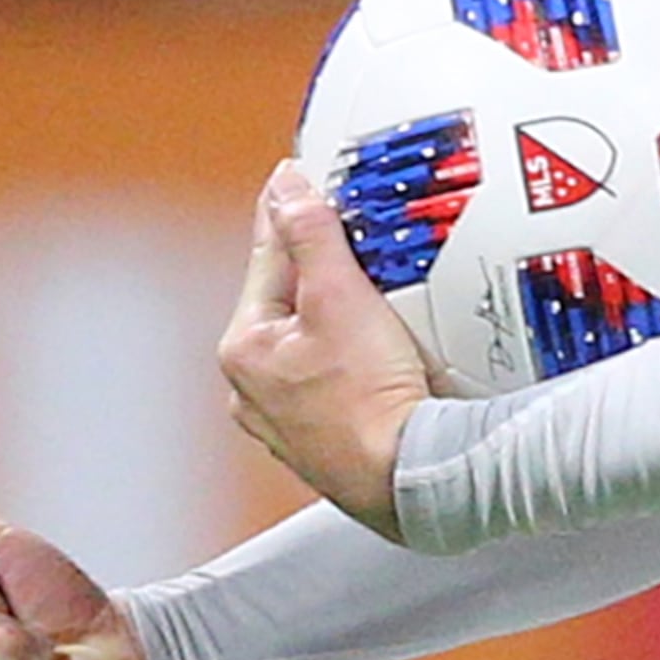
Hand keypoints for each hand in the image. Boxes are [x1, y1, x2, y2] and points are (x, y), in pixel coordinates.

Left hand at [217, 161, 431, 539]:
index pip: (267, 258)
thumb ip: (311, 237)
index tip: (296, 180)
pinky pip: (337, 379)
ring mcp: (290, 421)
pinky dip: (355, 360)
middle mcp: (254, 391)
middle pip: (289, 302)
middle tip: (350, 236)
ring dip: (339, 317)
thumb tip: (286, 189)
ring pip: (313, 343)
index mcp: (244, 349)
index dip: (289, 213)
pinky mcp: (329, 442)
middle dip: (318, 269)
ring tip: (374, 295)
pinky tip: (384, 356)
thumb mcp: (340, 296)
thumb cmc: (372, 401)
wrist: (415, 479)